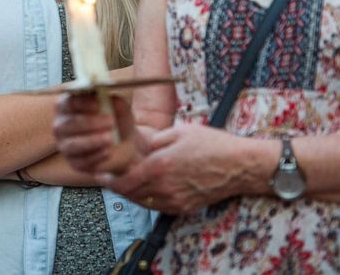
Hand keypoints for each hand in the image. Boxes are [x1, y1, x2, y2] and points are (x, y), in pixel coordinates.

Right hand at [53, 92, 145, 175]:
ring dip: (92, 141)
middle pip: (68, 124)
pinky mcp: (75, 162)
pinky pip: (81, 161)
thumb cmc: (115, 120)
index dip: (82, 104)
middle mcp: (62, 125)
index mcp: (67, 106)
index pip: (68, 103)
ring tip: (109, 138)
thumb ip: (117, 104)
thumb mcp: (120, 110)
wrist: (122, 144)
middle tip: (110, 122)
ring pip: (72, 145)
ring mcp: (65, 145)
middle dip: (89, 123)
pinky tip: (107, 152)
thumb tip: (115, 101)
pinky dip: (95, 156)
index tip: (98, 105)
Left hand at [106, 123, 253, 214]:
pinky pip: (158, 207)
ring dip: (131, 193)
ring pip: (143, 202)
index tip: (99, 173)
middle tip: (110, 175)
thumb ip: (154, 140)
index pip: (124, 181)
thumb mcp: (179, 131)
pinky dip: (148, 199)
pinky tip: (147, 187)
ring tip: (126, 180)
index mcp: (160, 166)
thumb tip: (136, 144)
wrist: (241, 166)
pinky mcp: (184, 208)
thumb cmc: (212, 143)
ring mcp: (175, 200)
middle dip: (117, 185)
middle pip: (130, 194)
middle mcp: (165, 187)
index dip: (108, 180)